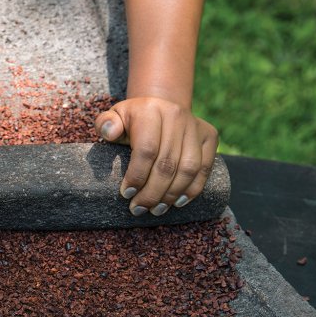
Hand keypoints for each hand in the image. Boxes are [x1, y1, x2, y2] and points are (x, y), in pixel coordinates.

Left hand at [95, 97, 217, 215]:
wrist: (161, 107)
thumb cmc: (132, 119)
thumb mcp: (114, 116)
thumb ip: (106, 124)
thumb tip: (110, 133)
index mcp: (150, 111)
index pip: (147, 149)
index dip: (137, 175)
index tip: (126, 194)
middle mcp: (177, 116)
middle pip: (167, 163)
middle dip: (152, 192)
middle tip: (139, 209)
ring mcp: (195, 127)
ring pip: (188, 168)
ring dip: (172, 194)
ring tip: (156, 210)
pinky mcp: (210, 136)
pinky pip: (205, 167)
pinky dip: (193, 189)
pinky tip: (177, 203)